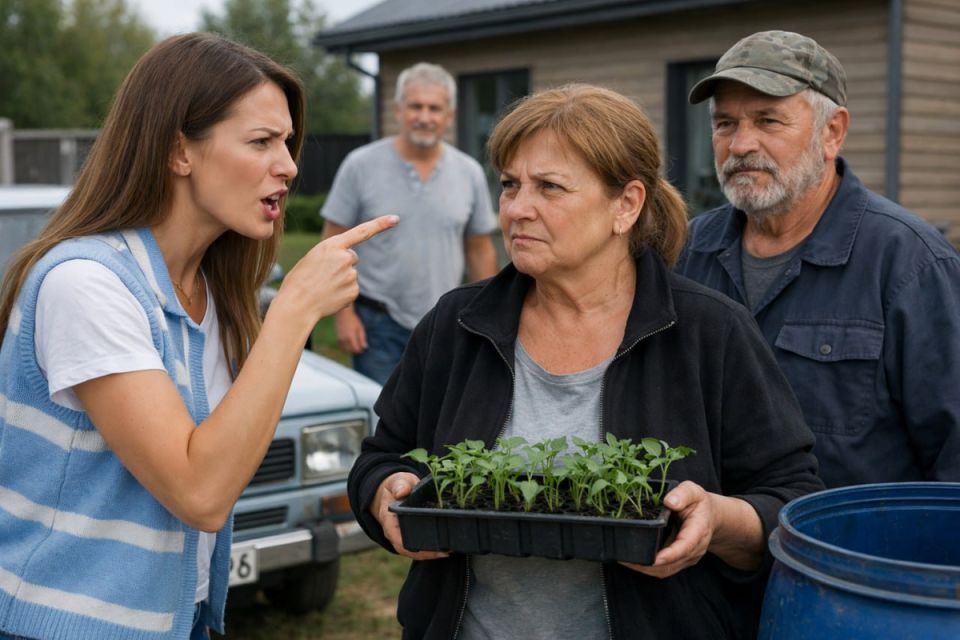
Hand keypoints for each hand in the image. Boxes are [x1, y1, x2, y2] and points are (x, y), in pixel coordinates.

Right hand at [276, 215, 397, 321]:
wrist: (296, 305)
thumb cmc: (300, 280)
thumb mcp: (313, 258)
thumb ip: (333, 254)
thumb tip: (350, 262)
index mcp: (331, 245)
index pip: (361, 232)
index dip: (380, 224)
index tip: (395, 219)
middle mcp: (344, 258)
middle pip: (352, 257)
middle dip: (342, 264)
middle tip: (323, 275)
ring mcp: (351, 275)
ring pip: (351, 275)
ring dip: (341, 280)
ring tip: (324, 287)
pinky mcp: (354, 291)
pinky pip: (353, 289)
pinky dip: (343, 293)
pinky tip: (330, 296)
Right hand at [335, 306, 366, 353]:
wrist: (343, 314)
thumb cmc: (353, 320)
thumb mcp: (360, 328)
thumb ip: (362, 338)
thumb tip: (365, 347)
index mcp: (351, 338)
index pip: (356, 349)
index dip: (360, 350)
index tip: (363, 349)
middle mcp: (344, 340)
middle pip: (351, 350)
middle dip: (356, 351)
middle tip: (360, 348)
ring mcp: (340, 339)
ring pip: (345, 350)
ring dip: (350, 350)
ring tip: (355, 347)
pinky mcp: (337, 338)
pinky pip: (341, 347)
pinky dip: (345, 348)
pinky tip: (349, 346)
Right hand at [372, 472, 449, 560]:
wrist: (392, 491)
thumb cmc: (396, 486)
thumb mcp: (397, 481)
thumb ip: (400, 485)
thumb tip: (402, 491)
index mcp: (388, 520)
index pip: (396, 538)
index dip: (411, 546)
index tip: (427, 548)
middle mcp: (392, 532)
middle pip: (407, 550)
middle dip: (425, 554)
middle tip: (445, 552)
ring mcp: (400, 536)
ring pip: (413, 552)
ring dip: (429, 554)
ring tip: (447, 551)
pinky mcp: (409, 536)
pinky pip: (417, 548)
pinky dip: (429, 550)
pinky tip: (443, 549)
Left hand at [620, 481, 715, 577]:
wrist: (709, 516)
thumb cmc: (699, 503)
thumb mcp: (693, 491)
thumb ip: (683, 494)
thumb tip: (669, 501)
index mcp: (699, 530)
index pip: (686, 546)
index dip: (670, 554)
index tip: (655, 558)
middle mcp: (695, 548)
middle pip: (672, 563)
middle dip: (650, 564)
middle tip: (627, 559)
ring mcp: (688, 557)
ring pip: (667, 570)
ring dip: (646, 569)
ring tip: (626, 561)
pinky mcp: (681, 561)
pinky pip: (665, 569)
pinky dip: (649, 568)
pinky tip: (634, 562)